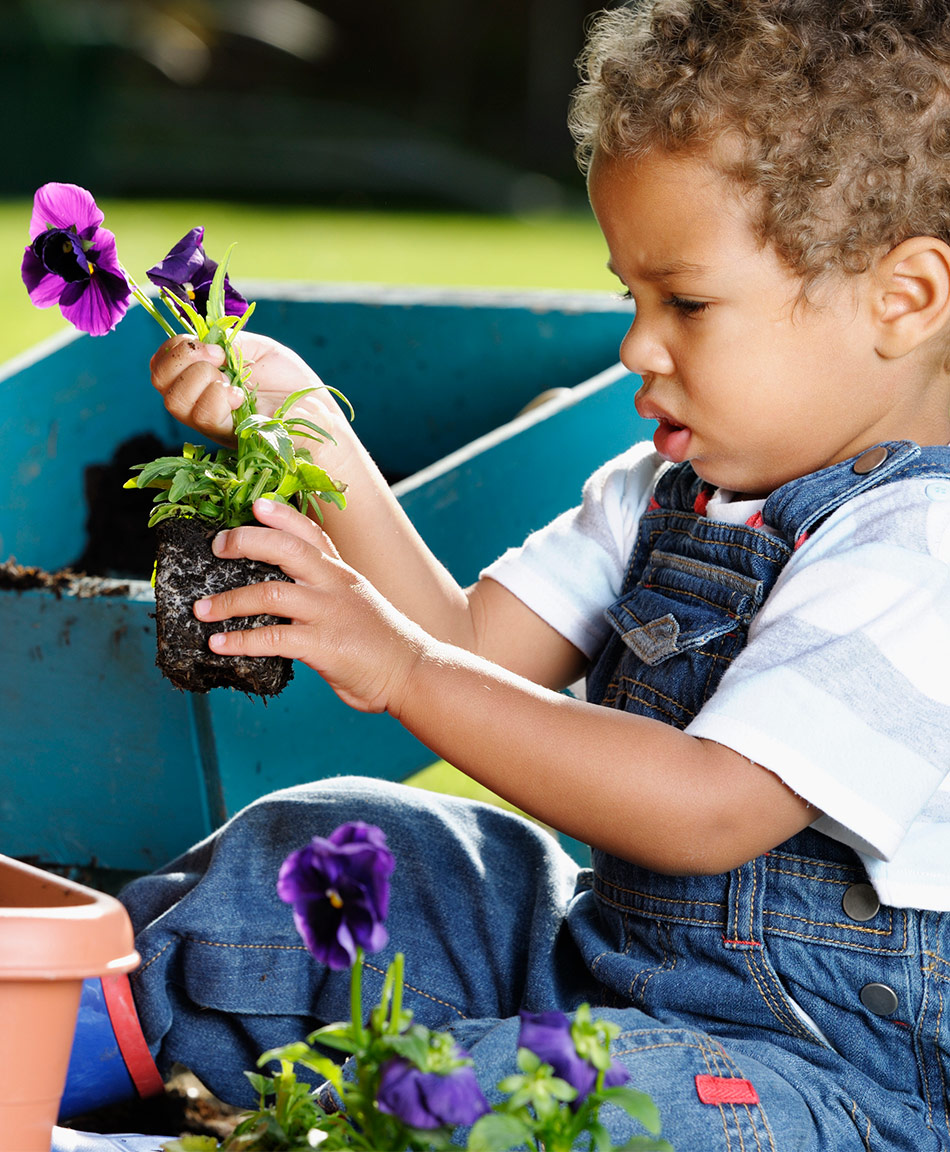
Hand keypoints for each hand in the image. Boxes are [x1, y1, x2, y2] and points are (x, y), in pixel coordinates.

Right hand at [149, 331, 352, 457]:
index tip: (213, 345)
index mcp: (201, 378)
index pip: (162, 364)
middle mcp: (199, 402)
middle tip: (219, 357)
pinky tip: (241, 396)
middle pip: (159, 380)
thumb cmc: (290, 383)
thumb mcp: (257, 349)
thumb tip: (205, 341)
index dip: (176, 348)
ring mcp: (211, 422)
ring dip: (200, 378)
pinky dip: (218, 397)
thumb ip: (228, 341)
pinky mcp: (228, 437)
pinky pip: (204, 416)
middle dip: (184, 358)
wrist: (317, 412)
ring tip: (232, 381)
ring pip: (176, 401)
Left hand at [193, 499, 427, 713]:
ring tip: (203, 610)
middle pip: (285, 548)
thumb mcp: (355, 601)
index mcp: (341, 572)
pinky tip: (219, 645)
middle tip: (217, 546)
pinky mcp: (323, 645)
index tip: (256, 503)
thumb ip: (324, 591)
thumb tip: (282, 590)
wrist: (411, 671)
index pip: (310, 532)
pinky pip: (272, 638)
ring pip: (269, 593)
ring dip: (228, 601)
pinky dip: (239, 640)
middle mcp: (334, 585)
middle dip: (245, 541)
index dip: (282, 515)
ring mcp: (329, 613)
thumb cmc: (379, 641)